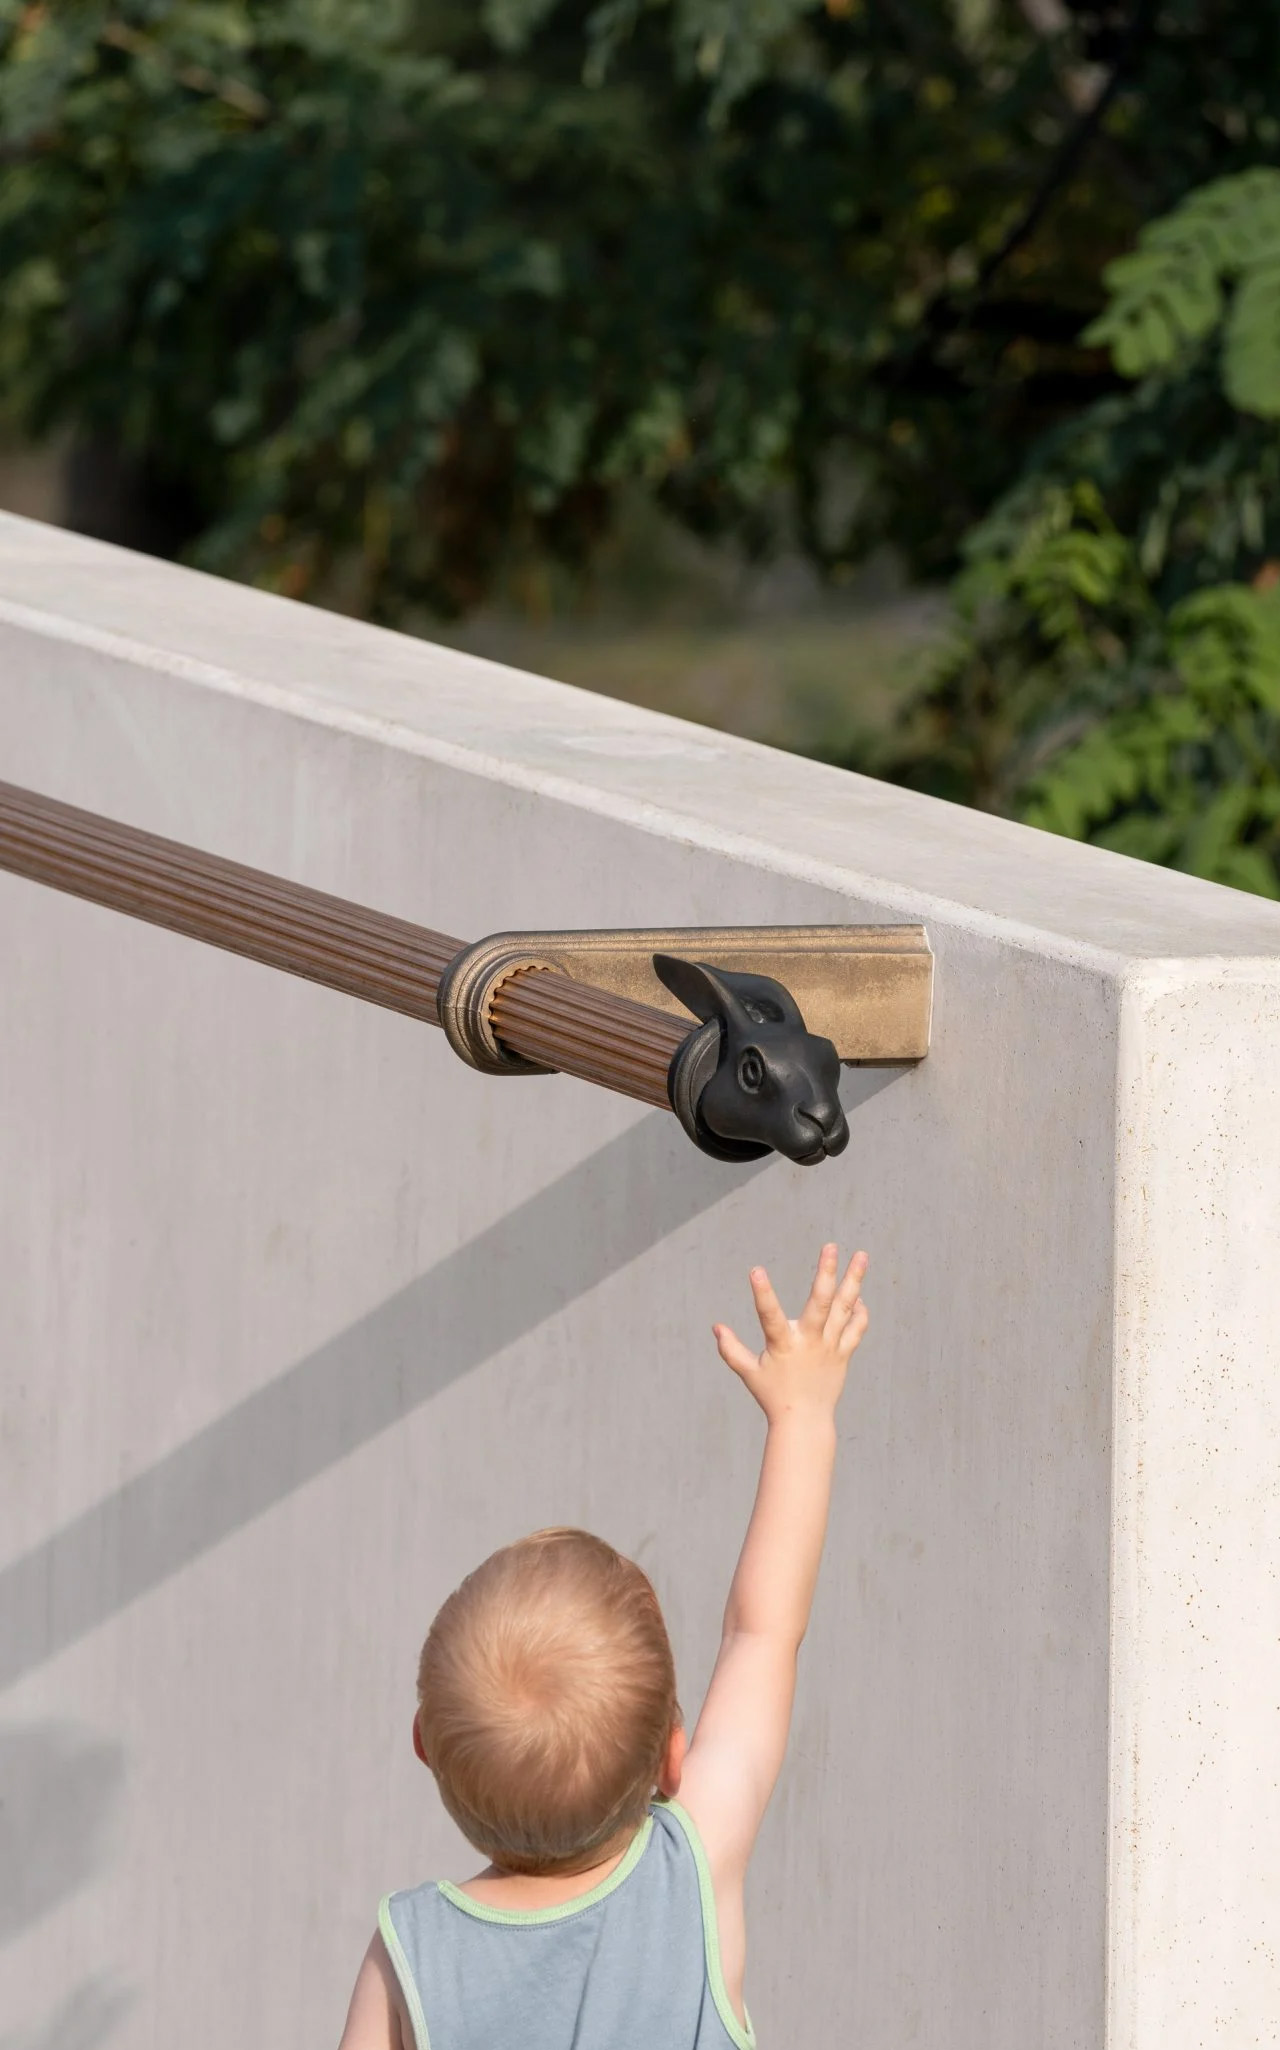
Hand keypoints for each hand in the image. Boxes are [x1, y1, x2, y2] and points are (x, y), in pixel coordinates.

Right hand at [713, 1244, 867, 1422]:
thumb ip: (731, 1350)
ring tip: (862, 1255)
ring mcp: (830, 1347)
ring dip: (853, 1280)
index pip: (769, 1315)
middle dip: (826, 1272)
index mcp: (783, 1345)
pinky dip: (859, 1311)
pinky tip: (859, 1295)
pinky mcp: (843, 1354)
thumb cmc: (773, 1396)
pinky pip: (856, 1329)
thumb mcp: (749, 1373)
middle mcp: (809, 1342)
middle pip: (820, 1303)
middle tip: (831, 1246)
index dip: (762, 1293)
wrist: (805, 1422)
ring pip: (844, 1309)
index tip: (756, 1270)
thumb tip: (716, 1327)